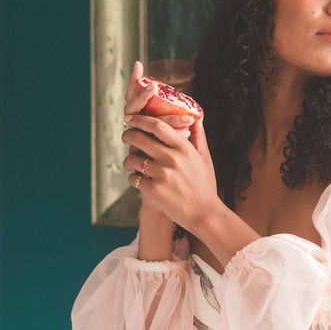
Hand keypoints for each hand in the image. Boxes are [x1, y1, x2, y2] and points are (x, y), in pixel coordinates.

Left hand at [121, 112, 218, 234]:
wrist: (205, 214)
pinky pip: (134, 178)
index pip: (157, 126)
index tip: (131, 118)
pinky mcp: (155, 190)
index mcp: (184, 148)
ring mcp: (163, 174)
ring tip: (130, 163)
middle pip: (140, 139)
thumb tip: (196, 116)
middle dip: (128, 135)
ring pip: (133, 159)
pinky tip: (138, 180)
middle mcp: (172, 158)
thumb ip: (198, 135)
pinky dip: (133, 178)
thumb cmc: (205, 185)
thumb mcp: (205, 158)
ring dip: (128, 160)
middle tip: (126, 136)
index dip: (140, 120)